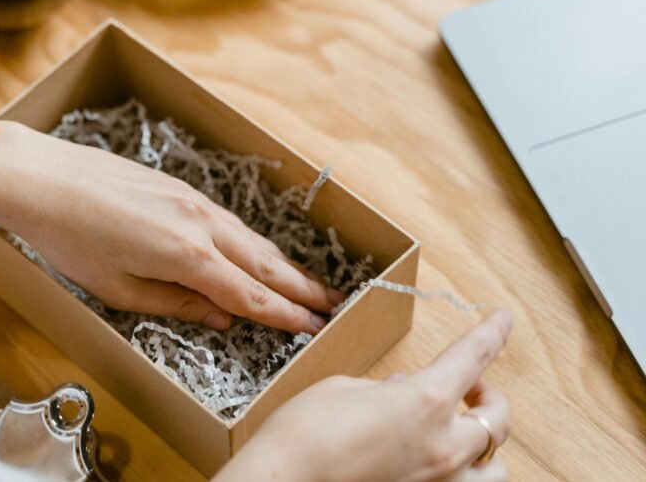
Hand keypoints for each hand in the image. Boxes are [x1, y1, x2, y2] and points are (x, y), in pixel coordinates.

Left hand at [0, 122, 343, 333]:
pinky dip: (253, 241)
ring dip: (283, 262)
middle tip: (334, 304)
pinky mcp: (180, 187)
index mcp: (186, 256)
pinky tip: (259, 250)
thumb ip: (176, 304)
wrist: (43, 179)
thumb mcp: (119, 289)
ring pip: (250, 238)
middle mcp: (200, 224)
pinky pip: (229, 220)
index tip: (312, 327)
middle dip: (301, 287)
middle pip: (263, 262)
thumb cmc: (70, 239)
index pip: (249, 294)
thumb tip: (222, 317)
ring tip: (310, 281)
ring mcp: (193, 200)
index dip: (284, 315)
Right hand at [214, 311, 512, 481]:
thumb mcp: (344, 390)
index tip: (504, 320)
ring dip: (485, 445)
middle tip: (468, 387)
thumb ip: (384, 389)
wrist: (281, 481)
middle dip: (487, 397)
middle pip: (497, 420)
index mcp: (425, 401)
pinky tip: (435, 459)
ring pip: (495, 468)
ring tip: (463, 432)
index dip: (491, 334)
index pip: (472, 357)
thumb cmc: (303, 433)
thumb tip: (402, 392)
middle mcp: (443, 446)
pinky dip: (461, 472)